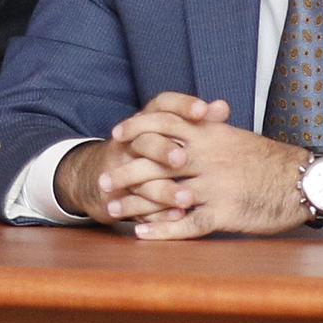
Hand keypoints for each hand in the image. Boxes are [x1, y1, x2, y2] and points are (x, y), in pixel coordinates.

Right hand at [54, 93, 229, 225]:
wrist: (99, 177)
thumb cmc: (151, 152)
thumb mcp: (170, 134)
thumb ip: (198, 123)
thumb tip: (223, 107)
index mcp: (147, 121)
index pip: (162, 105)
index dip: (181, 106)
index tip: (202, 110)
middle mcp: (130, 141)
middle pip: (145, 140)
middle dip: (163, 149)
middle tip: (183, 158)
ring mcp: (121, 169)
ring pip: (141, 178)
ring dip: (164, 189)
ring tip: (187, 199)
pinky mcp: (119, 196)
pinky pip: (137, 205)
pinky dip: (158, 212)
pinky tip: (178, 217)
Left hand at [99, 93, 313, 238]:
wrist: (304, 182)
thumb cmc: (271, 161)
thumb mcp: (237, 138)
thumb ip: (210, 130)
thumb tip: (187, 122)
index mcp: (211, 134)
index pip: (165, 122)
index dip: (138, 127)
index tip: (117, 134)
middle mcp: (208, 158)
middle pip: (156, 161)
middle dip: (125, 171)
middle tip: (102, 180)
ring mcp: (215, 187)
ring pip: (165, 194)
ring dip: (136, 203)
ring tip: (113, 209)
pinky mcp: (225, 214)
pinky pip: (187, 224)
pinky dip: (163, 231)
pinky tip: (142, 234)